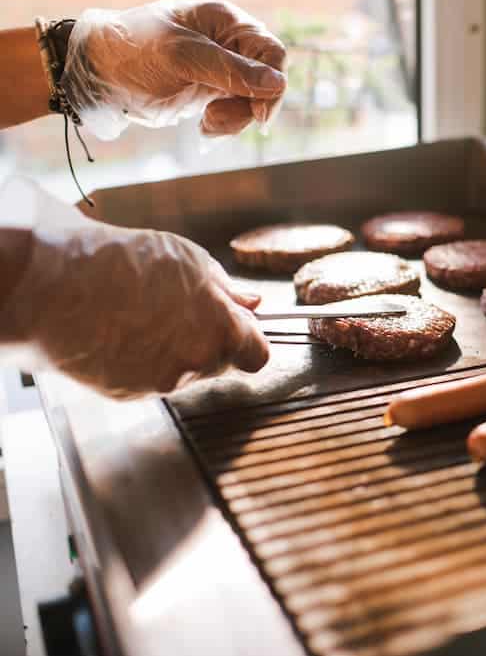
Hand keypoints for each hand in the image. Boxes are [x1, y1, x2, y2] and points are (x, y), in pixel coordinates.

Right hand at [0, 182, 268, 397]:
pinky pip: (149, 378)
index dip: (248, 341)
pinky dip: (141, 361)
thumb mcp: (191, 261)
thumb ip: (228, 290)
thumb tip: (253, 304)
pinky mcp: (130, 393)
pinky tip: (120, 334)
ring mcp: (163, 381)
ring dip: (172, 350)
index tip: (238, 330)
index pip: (258, 355)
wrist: (56, 286)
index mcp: (222, 330)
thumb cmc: (124, 264)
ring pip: (184, 371)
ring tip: (139, 318)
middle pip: (220, 362)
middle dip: (207, 341)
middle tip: (175, 312)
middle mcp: (198, 363)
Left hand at [61, 0, 286, 139]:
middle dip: (251, 105)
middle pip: (268, 79)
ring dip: (237, 119)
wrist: (100, 73)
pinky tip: (204, 127)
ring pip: (255, 100)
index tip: (257, 114)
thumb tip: (277, 83)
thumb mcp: (182, 58)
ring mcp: (223, 68)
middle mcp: (229, 43)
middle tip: (220, 120)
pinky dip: (226, 125)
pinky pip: (237, 111)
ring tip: (208, 125)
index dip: (272, 84)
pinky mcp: (213, 90)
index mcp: (226, 22)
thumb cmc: (135, 52)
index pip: (271, 52)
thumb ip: (231, 70)